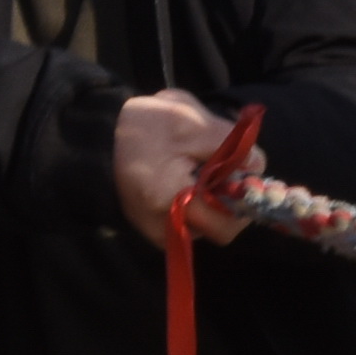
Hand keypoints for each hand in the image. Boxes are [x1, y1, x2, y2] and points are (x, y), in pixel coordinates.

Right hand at [110, 90, 248, 247]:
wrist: (97, 138)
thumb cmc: (142, 127)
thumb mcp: (188, 121)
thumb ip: (228, 142)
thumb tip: (258, 164)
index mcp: (173, 201)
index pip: (228, 222)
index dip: (243, 196)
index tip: (243, 169)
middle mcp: (165, 228)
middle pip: (222, 229)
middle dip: (231, 199)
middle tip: (227, 167)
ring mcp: (160, 233)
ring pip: (209, 226)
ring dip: (216, 200)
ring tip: (202, 167)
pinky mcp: (156, 229)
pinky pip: (192, 223)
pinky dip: (199, 203)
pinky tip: (190, 178)